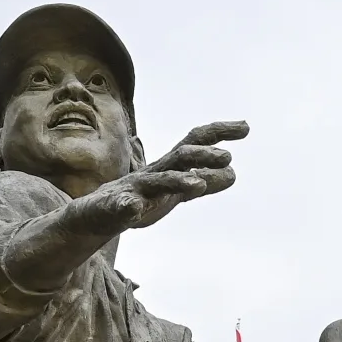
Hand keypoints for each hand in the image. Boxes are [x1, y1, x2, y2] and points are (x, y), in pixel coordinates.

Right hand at [88, 121, 247, 229]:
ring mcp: (134, 190)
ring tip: (197, 186)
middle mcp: (153, 174)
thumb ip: (203, 181)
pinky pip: (122, 206)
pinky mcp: (116, 208)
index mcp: (168, 168)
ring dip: (177, 182)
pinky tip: (135, 208)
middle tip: (227, 157)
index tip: (246, 127)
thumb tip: (234, 173)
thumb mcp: (176, 192)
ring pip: (156, 182)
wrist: (95, 215)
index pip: (194, 143)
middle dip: (202, 156)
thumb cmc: (139, 199)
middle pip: (179, 158)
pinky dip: (128, 206)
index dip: (218, 133)